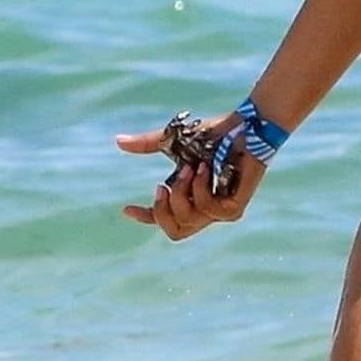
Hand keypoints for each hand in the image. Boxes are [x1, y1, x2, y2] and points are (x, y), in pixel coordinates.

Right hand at [117, 115, 265, 240]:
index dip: (145, 217)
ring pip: (186, 221)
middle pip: (174, 232)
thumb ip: (148, 145)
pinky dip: (200, 187)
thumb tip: (118, 142)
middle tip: (161, 186)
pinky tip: (206, 169)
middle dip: (161, 210)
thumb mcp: (174, 142)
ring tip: (192, 168)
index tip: (126, 209)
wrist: (243, 128)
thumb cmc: (214, 134)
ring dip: (182, 192)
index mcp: (189, 196)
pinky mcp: (233, 210)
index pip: (165, 219)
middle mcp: (204, 209)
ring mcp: (220, 212)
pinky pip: (205, 209)